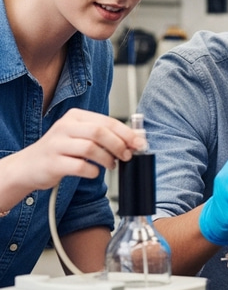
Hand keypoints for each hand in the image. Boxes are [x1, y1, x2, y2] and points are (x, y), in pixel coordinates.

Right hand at [2, 109, 145, 192]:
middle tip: (127, 156)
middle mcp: (64, 127)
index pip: (107, 121)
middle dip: (119, 145)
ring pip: (90, 148)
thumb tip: (135, 140)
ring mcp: (56, 145)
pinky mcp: (52, 163)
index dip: (127, 133)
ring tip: (111, 165)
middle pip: (100, 132)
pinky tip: (94, 172)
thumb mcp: (81, 137)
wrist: (27, 167)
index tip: (139, 144)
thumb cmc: (60, 151)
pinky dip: (93, 171)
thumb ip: (105, 136)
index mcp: (75, 117)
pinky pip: (80, 166)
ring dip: (107, 159)